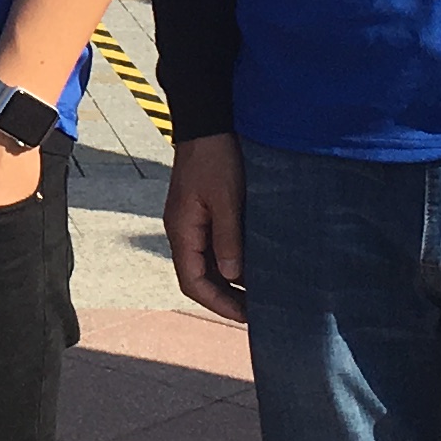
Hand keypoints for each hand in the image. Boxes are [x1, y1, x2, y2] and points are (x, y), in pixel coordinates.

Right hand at [164, 135, 247, 320]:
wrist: (207, 124)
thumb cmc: (215, 158)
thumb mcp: (225, 199)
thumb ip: (227, 238)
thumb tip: (232, 275)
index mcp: (182, 230)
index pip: (192, 282)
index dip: (217, 303)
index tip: (244, 316)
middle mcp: (183, 230)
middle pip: (198, 277)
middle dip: (225, 297)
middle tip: (257, 311)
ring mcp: (192, 222)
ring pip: (207, 263)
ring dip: (229, 281)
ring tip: (259, 293)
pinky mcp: (203, 212)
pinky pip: (213, 246)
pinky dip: (231, 261)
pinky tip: (252, 265)